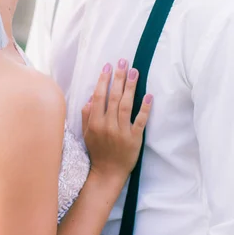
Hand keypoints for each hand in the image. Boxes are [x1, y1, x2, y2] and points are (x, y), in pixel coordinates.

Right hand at [81, 60, 151, 180]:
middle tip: (123, 62)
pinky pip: (140, 121)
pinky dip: (144, 109)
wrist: (108, 172)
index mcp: (94, 122)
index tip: (108, 66)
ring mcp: (121, 132)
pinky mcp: (134, 139)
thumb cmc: (97, 150)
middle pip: (113, 97)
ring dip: (130, 87)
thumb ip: (86, 114)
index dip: (103, 80)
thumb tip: (91, 97)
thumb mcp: (86, 133)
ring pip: (126, 105)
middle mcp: (107, 125)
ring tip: (134, 72)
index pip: (99, 97)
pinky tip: (148, 96)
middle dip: (118, 78)